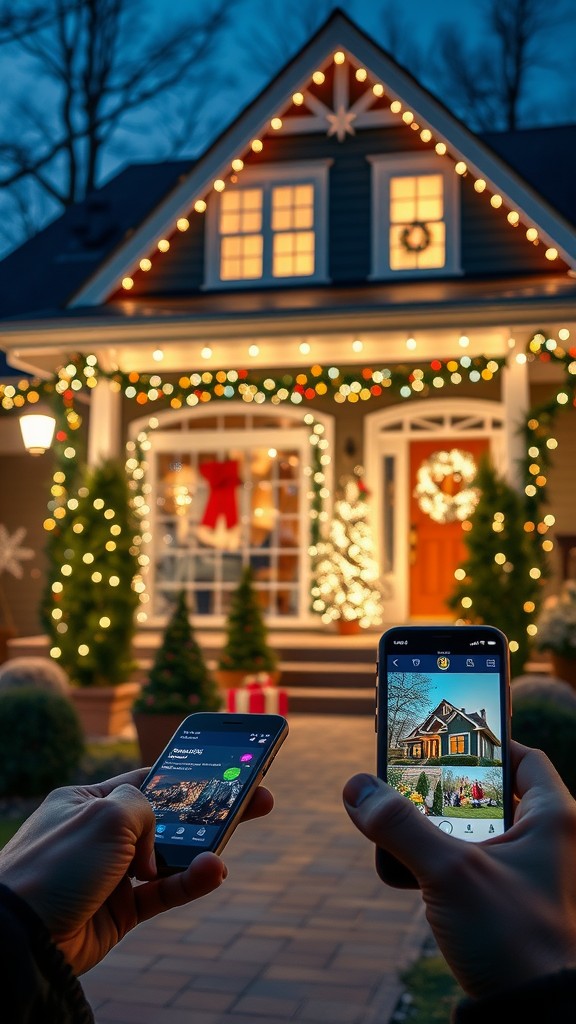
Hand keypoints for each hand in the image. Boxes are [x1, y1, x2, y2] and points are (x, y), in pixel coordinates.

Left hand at [0, 770, 273, 974]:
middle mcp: (101, 835)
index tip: (223, 767)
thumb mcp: (109, 811)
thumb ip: (147, 807)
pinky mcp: (121, 912)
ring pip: (171, 857)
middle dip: (212, 809)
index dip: (187, 775)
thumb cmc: (57, 863)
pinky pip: (166, 892)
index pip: (148, 780)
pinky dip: (192, 881)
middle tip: (257, 797)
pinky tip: (214, 871)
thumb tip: (156, 837)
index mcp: (90, 802)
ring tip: (232, 840)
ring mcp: (112, 874)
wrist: (22, 934)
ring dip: (204, 849)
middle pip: (169, 817)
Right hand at [343, 742, 575, 998]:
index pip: (520, 755)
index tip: (441, 741)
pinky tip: (412, 869)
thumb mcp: (451, 873)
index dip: (482, 742)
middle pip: (490, 791)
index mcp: (553, 818)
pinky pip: (472, 864)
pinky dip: (442, 860)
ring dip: (437, 826)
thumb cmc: (515, 938)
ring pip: (475, 830)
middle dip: (445, 786)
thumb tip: (357, 789)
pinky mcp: (509, 903)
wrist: (536, 1017)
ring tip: (401, 821)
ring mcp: (528, 874)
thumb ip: (401, 826)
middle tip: (407, 778)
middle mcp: (546, 840)